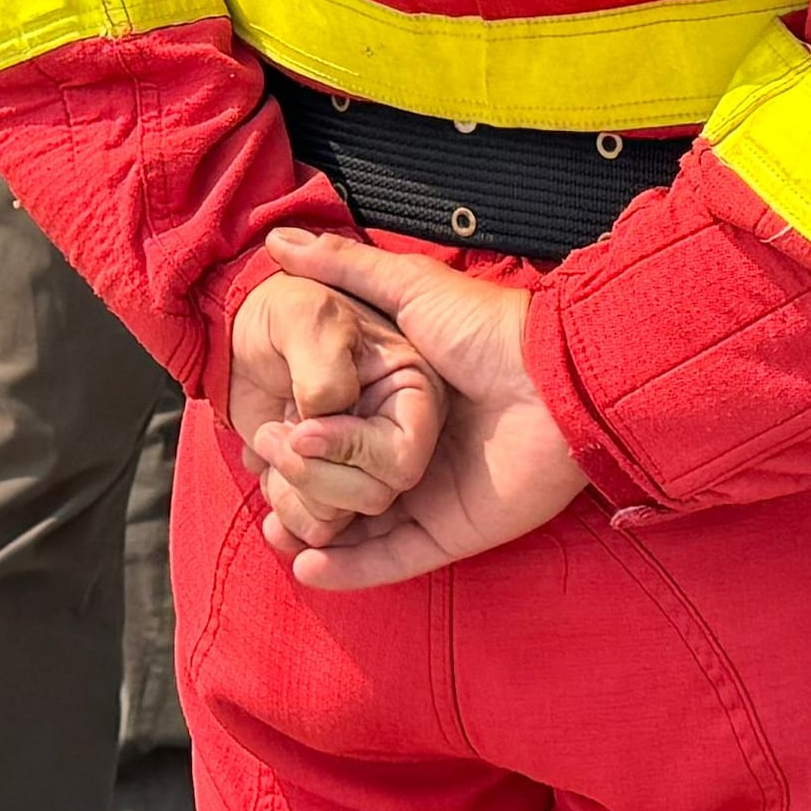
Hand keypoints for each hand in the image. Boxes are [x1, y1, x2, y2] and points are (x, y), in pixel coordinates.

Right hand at [254, 226, 590, 591]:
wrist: (554, 379)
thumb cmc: (486, 328)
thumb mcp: (408, 287)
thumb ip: (344, 267)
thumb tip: (278, 241)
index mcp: (402, 399)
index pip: (336, 426)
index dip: (295, 436)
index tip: (255, 440)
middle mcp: (413, 448)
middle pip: (342, 482)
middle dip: (298, 492)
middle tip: (261, 490)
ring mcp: (432, 493)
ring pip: (360, 527)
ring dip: (314, 534)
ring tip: (273, 531)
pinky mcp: (453, 530)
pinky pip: (394, 560)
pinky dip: (352, 570)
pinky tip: (307, 567)